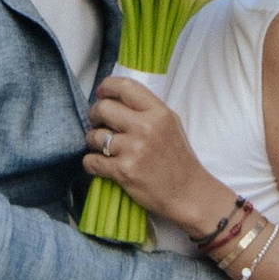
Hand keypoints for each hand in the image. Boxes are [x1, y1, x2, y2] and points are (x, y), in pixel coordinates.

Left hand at [82, 71, 227, 234]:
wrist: (187, 193)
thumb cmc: (177, 159)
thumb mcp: (170, 124)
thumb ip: (146, 109)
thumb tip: (115, 98)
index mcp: (158, 113)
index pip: (124, 86)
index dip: (107, 87)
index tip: (101, 93)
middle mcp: (145, 128)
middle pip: (103, 108)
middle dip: (95, 115)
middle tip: (98, 122)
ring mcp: (133, 150)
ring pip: (93, 136)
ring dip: (93, 141)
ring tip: (104, 147)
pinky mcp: (122, 171)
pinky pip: (91, 161)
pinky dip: (91, 163)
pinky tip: (100, 164)